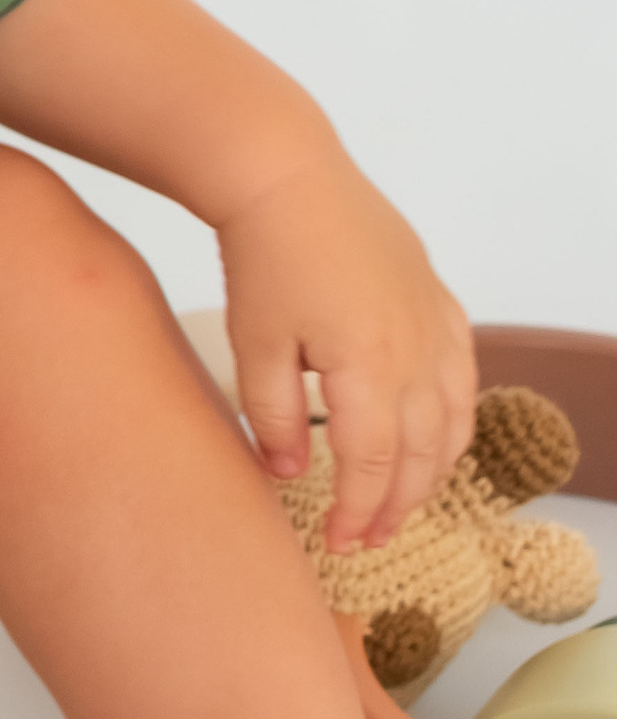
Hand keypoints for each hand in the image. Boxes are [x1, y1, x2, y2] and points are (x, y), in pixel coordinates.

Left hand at [218, 157, 476, 550]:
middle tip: (367, 538)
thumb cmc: (263, 256)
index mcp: (369, 367)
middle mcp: (417, 351)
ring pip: (452, 419)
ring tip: (401, 502)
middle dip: (397, 506)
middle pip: (421, 453)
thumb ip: (271, 419)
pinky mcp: (439, 299)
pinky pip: (463, 373)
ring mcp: (435, 324)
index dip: (359, 512)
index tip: (338, 543)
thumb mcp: (254, 344)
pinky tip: (435, 434)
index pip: (373, 465)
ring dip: (431, 470)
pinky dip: (454, 415)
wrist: (287, 175)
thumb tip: (289, 474)